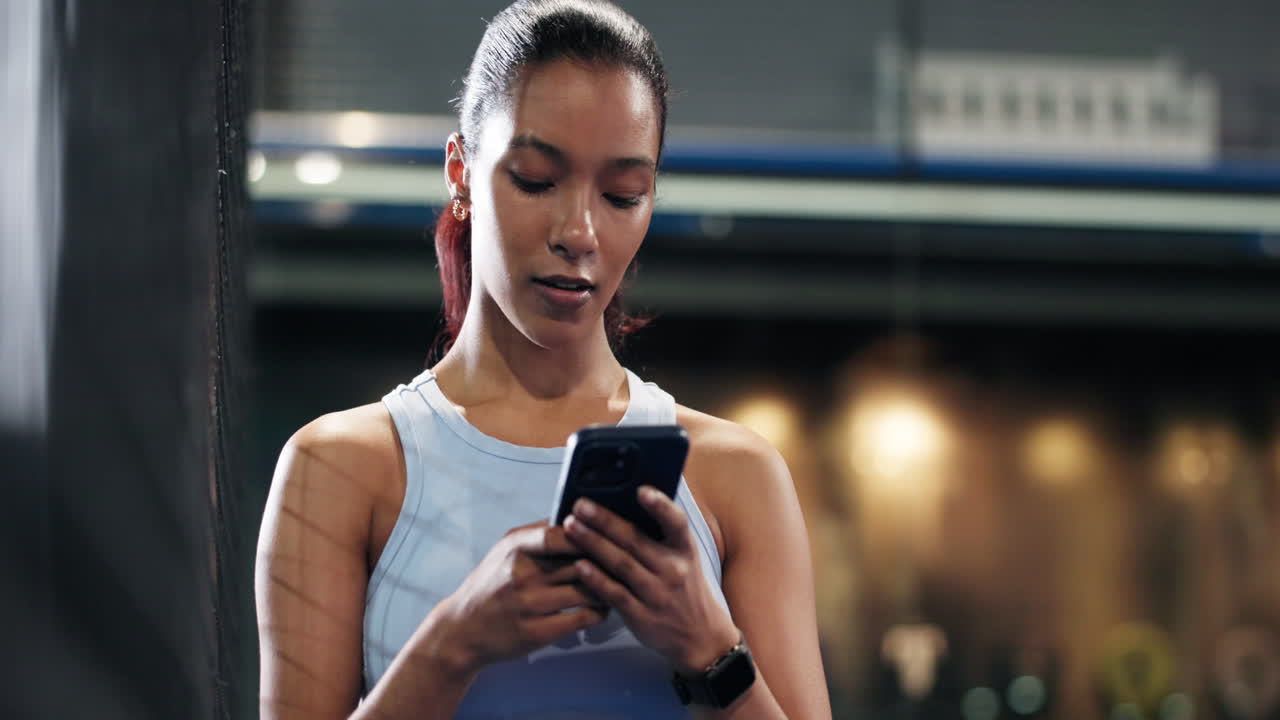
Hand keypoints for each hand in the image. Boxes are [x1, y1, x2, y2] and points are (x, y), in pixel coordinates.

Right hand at [435, 520, 607, 672]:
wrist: (463, 629)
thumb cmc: (489, 585)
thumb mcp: (504, 550)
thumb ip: (537, 532)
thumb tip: (574, 515)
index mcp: (516, 549)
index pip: (559, 534)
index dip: (587, 534)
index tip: (606, 534)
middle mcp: (522, 576)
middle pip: (580, 563)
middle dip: (607, 561)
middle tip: (626, 559)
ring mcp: (530, 605)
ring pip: (587, 591)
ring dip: (609, 587)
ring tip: (619, 583)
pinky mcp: (538, 633)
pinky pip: (583, 618)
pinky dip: (600, 612)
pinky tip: (604, 607)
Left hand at [563, 487, 738, 673]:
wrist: (700, 636)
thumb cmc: (685, 588)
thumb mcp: (685, 559)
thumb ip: (660, 537)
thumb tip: (625, 504)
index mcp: (685, 550)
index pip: (676, 523)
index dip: (660, 506)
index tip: (641, 490)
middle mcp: (673, 570)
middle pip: (635, 540)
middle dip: (604, 520)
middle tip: (579, 505)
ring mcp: (657, 594)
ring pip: (621, 564)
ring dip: (593, 543)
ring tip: (570, 527)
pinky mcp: (642, 616)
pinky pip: (615, 594)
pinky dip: (596, 579)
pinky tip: (579, 565)